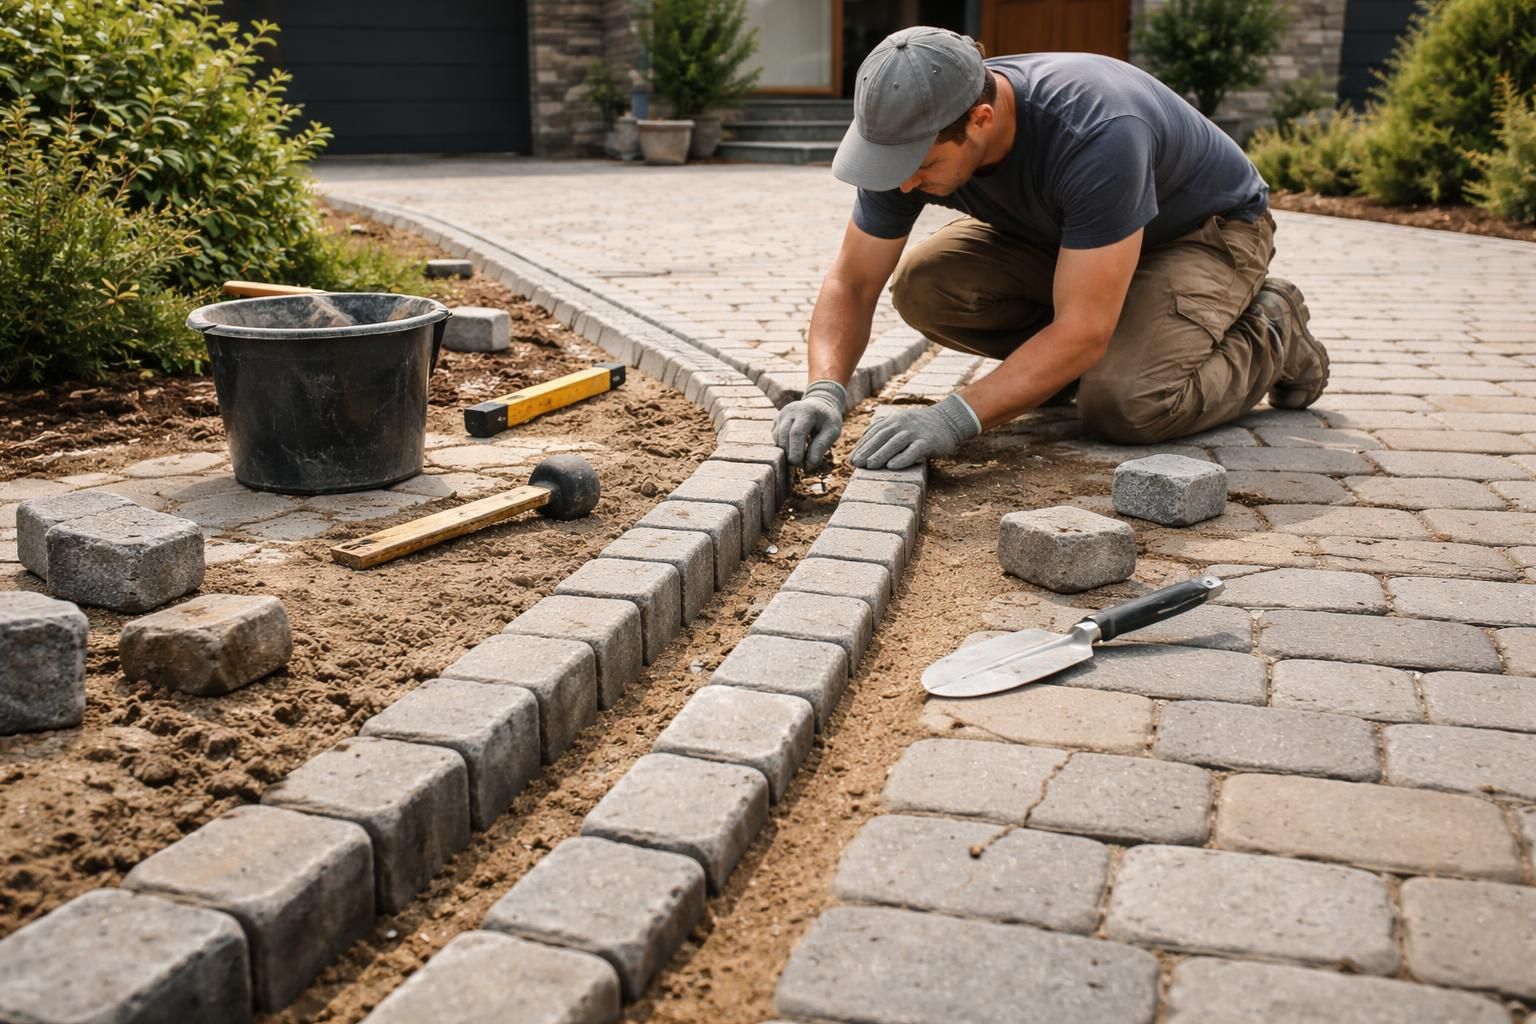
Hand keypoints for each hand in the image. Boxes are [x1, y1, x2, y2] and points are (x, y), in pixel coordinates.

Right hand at [773, 380, 846, 468]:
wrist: (819, 405)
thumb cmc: (827, 420)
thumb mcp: (832, 431)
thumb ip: (821, 446)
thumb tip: (808, 466)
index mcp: (806, 412)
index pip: (797, 433)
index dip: (796, 451)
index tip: (800, 465)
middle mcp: (790, 411)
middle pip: (784, 435)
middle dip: (790, 453)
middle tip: (799, 465)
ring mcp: (781, 416)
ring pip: (777, 438)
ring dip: (786, 452)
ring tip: (799, 458)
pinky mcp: (776, 422)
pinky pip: (776, 438)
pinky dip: (784, 447)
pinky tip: (794, 449)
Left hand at [850, 394, 981, 469]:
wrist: (949, 420)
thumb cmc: (921, 426)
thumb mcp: (901, 423)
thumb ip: (885, 431)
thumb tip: (864, 446)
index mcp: (894, 420)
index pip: (874, 432)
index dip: (862, 445)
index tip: (851, 458)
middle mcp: (903, 424)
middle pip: (882, 437)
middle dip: (867, 450)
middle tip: (855, 463)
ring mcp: (915, 432)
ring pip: (895, 443)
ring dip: (881, 454)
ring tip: (869, 466)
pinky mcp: (928, 442)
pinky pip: (913, 450)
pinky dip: (902, 458)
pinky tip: (892, 466)